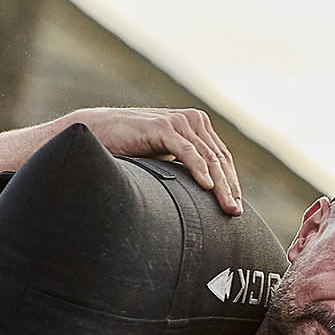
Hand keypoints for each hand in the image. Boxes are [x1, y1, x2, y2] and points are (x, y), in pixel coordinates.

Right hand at [70, 106, 242, 215]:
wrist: (98, 133)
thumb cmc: (130, 150)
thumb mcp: (164, 160)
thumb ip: (183, 168)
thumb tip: (202, 196)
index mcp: (196, 127)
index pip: (221, 158)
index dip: (232, 183)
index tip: (236, 208)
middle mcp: (192, 121)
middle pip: (219, 159)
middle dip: (230, 188)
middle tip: (236, 213)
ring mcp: (178, 122)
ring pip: (208, 157)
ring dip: (220, 185)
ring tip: (227, 207)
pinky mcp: (162, 126)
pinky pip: (187, 151)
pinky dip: (199, 169)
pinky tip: (207, 187)